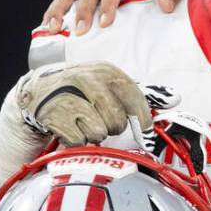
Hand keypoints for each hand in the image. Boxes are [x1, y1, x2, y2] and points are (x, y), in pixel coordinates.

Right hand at [17, 61, 155, 146]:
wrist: (35, 92)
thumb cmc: (81, 90)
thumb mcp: (107, 84)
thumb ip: (139, 94)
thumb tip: (175, 99)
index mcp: (105, 70)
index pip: (133, 96)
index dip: (142, 116)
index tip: (145, 128)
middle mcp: (86, 79)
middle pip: (117, 120)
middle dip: (113, 126)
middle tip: (102, 120)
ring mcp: (67, 96)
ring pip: (99, 132)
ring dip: (94, 134)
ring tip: (83, 121)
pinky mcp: (52, 114)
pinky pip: (78, 140)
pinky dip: (77, 140)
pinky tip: (69, 126)